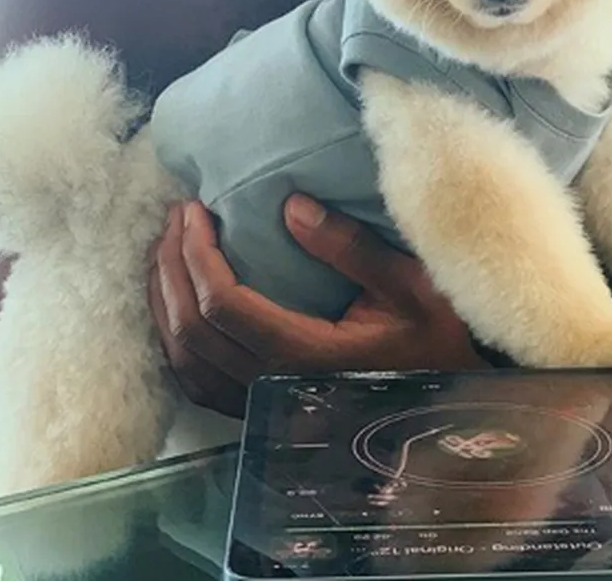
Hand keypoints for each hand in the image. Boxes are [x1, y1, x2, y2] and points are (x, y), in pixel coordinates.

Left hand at [149, 196, 486, 416]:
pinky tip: (176, 305)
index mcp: (306, 355)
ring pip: (184, 360)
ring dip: (163, 303)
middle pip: (191, 330)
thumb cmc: (435, 336)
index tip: (195, 210)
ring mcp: (263, 403)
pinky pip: (196, 379)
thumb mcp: (408, 285)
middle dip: (171, 267)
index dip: (197, 255)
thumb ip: (350, 247)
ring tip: (165, 251)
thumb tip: (291, 204)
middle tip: (176, 218)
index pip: (224, 306)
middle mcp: (274, 385)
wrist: (449, 394)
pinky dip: (175, 339)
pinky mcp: (261, 407)